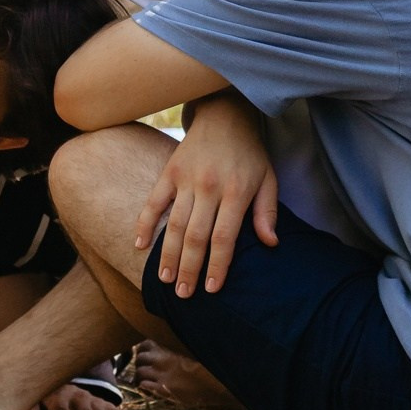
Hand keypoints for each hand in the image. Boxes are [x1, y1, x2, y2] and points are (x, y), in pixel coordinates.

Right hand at [135, 93, 278, 298]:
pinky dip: (145, 224)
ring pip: (174, 224)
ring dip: (168, 255)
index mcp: (236, 191)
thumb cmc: (249, 153)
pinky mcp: (169, 171)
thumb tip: (270, 244)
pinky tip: (140, 246)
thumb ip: (267, 213)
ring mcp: (186, 179)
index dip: (217, 265)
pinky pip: (153, 201)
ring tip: (165, 280)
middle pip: (196, 236)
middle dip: (190, 269)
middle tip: (184, 295)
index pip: (224, 237)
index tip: (212, 290)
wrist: (225, 114)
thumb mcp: (268, 179)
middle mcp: (209, 187)